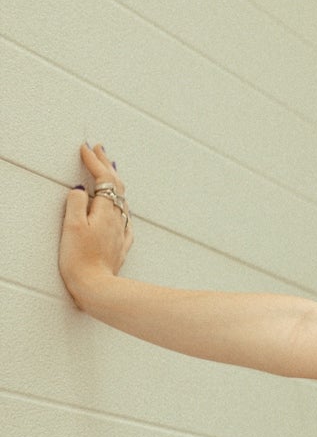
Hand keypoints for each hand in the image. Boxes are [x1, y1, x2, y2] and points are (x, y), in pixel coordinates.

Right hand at [60, 142, 132, 305]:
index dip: (94, 161)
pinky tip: (120, 207)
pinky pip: (124, 218)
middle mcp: (118, 219)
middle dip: (106, 165)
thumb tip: (80, 189)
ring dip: (114, 182)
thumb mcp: (72, 226)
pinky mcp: (120, 245)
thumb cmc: (81, 260)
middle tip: (99, 149)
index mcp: (105, 211)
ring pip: (122, 200)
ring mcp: (121, 232)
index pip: (104, 178)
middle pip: (116, 185)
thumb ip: (76, 203)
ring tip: (109, 169)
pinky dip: (119, 204)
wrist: (98, 288)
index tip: (86, 148)